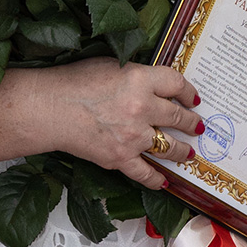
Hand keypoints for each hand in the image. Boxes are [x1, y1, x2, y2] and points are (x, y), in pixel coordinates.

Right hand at [36, 58, 201, 189]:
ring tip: (188, 153)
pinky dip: (156, 178)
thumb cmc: (73, 83)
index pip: (177, 84)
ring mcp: (133, 135)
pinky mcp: (120, 157)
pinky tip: (163, 180)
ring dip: (182, 151)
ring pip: (169, 146)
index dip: (188, 92)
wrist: (48, 108)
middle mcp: (142, 107)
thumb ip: (136, 75)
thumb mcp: (111, 66)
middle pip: (178, 117)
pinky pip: (145, 172)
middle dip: (192, 124)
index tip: (192, 98)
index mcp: (141, 79)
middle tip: (197, 127)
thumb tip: (152, 84)